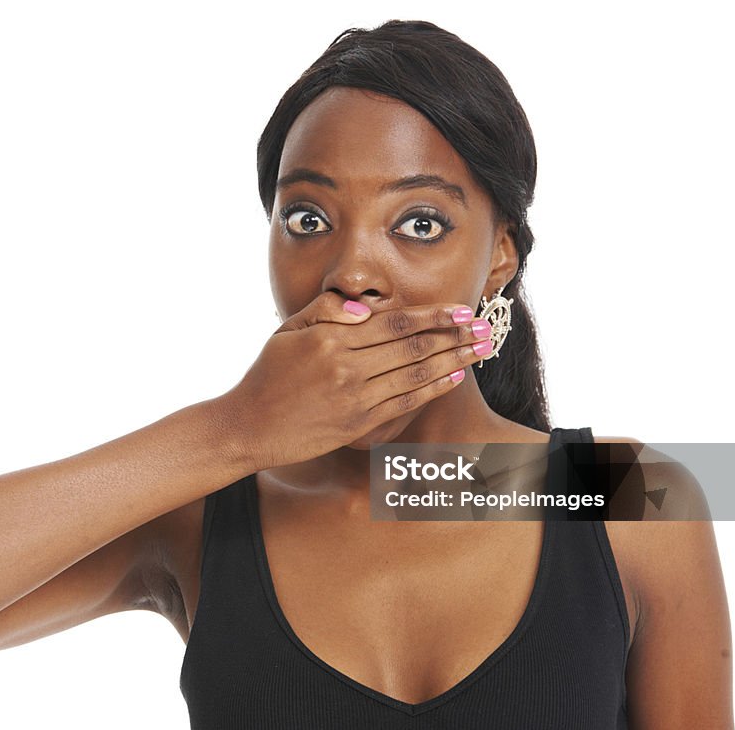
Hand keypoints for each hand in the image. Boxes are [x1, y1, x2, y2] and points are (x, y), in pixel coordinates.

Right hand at [222, 292, 491, 469]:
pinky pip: (404, 403)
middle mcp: (347, 368)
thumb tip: (366, 309)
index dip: (433, 315)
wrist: (249, 425)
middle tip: (485, 326)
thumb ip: (325, 310)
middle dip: (455, 335)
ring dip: (454, 360)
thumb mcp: (288, 330)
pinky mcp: (357, 425)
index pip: (395, 322)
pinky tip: (452, 377)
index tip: (461, 309)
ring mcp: (354, 399)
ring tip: (480, 349)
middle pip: (414, 346)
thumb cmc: (267, 374)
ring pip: (416, 374)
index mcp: (331, 339)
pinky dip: (432, 389)